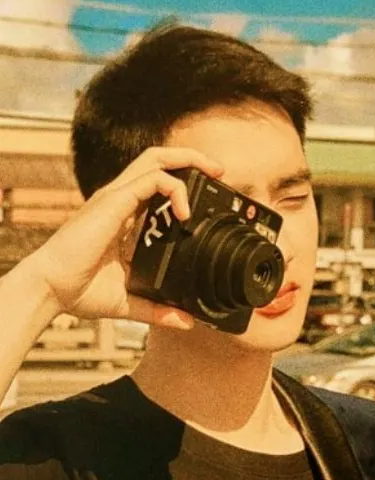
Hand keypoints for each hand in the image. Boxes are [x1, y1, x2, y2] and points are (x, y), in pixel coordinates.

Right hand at [28, 147, 223, 329]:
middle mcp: (119, 200)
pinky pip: (153, 179)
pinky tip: (185, 215)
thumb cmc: (78, 291)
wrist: (51, 289)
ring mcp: (116, 197)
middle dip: (191, 159)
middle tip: (218, 172)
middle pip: (158, 160)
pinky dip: (176, 189)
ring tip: (214, 173)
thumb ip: (157, 309)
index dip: (182, 184)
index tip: (207, 198)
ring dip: (189, 160)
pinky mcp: (114, 201)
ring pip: (157, 158)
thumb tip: (187, 321)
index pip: (155, 184)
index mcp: (122, 216)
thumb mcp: (128, 301)